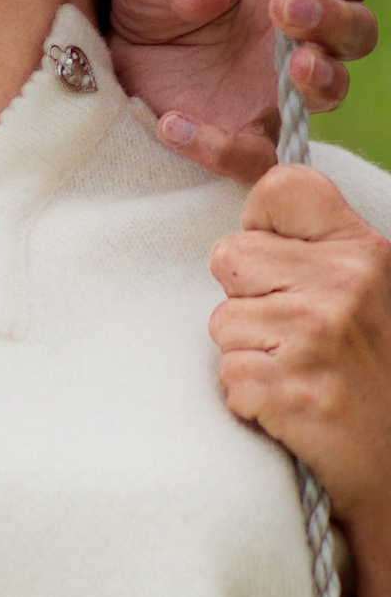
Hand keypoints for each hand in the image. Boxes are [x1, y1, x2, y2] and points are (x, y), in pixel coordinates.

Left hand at [109, 0, 373, 183]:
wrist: (120, 42)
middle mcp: (302, 38)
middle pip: (357, 32)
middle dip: (331, 17)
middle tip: (285, 7)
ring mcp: (281, 92)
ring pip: (331, 94)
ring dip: (323, 79)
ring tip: (295, 66)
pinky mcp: (245, 136)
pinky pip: (255, 158)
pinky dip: (224, 150)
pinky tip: (174, 123)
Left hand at [210, 166, 390, 529]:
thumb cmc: (374, 376)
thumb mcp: (369, 293)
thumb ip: (318, 249)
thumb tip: (247, 191)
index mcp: (363, 251)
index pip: (281, 186)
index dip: (260, 220)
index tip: (275, 258)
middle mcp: (343, 283)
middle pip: (229, 257)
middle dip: (246, 301)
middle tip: (295, 340)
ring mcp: (316, 335)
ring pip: (222, 321)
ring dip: (248, 355)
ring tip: (300, 376)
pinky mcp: (291, 388)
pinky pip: (228, 374)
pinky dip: (249, 399)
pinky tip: (292, 409)